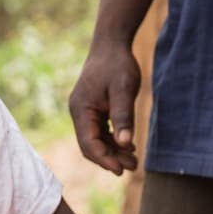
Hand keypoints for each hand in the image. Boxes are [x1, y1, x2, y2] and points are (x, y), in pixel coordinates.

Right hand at [68, 41, 142, 174]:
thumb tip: (125, 144)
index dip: (105, 159)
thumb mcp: (124, 90)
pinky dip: (112, 140)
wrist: (111, 44)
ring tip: (134, 160)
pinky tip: (128, 145)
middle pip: (90, 145)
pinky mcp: (92, 109)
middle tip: (133, 166)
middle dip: (110, 158)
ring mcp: (84, 111)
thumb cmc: (118, 64)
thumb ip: (123, 117)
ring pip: (95, 140)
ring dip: (113, 151)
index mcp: (81, 109)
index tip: (122, 170)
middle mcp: (78, 112)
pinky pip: (99, 131)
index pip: (89, 144)